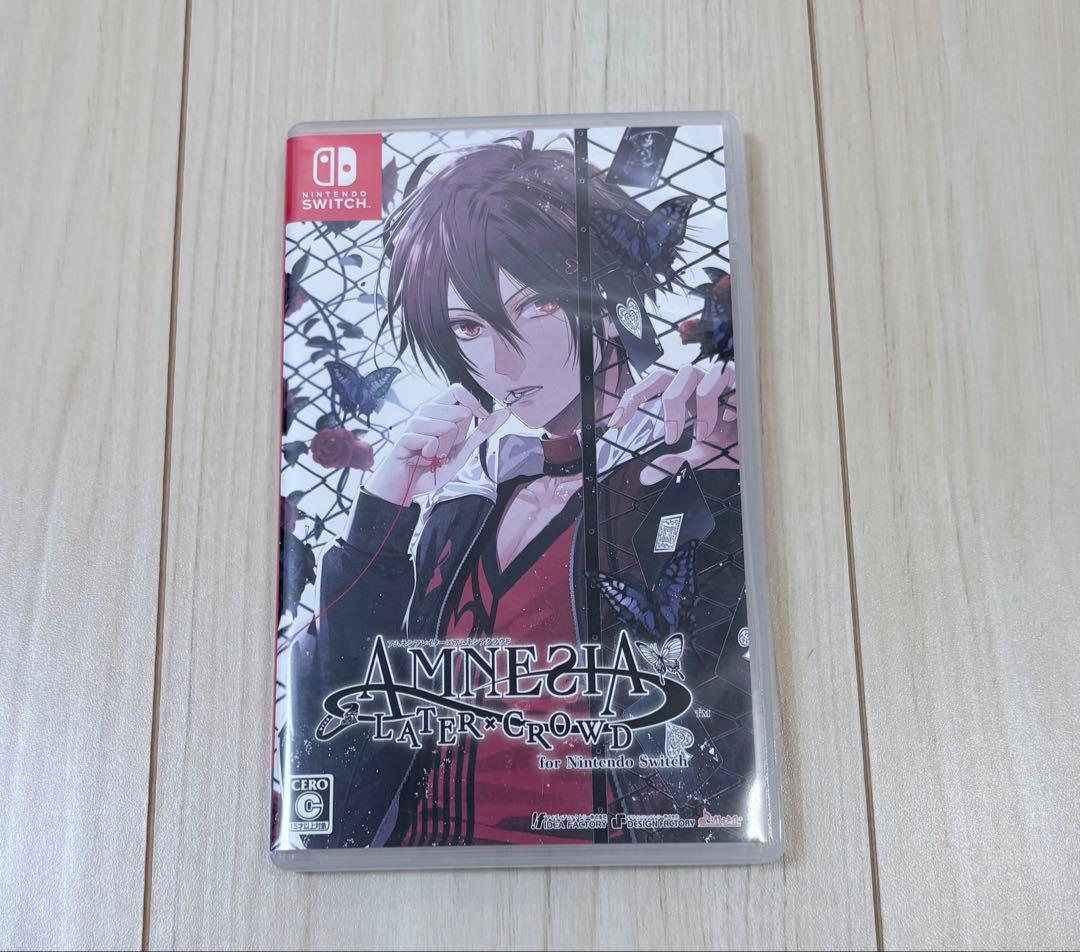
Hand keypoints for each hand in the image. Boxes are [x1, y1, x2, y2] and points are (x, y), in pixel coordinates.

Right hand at [364, 385, 509, 504]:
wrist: (405, 489)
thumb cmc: (430, 468)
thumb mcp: (461, 452)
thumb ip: (480, 433)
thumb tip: (504, 414)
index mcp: (438, 412)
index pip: (457, 389)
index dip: (473, 403)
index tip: (480, 420)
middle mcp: (425, 413)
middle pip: (458, 410)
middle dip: (460, 436)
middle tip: (445, 450)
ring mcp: (413, 424)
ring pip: (446, 426)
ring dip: (445, 448)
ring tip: (432, 456)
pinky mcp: (403, 438)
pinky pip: (429, 440)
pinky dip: (431, 454)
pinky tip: (421, 458)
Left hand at [605, 361, 736, 485]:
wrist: (766, 437)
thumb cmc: (732, 440)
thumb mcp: (701, 453)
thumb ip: (674, 462)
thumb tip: (645, 476)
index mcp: (684, 395)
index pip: (651, 385)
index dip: (631, 399)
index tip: (615, 424)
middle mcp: (697, 382)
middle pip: (668, 376)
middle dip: (668, 409)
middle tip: (672, 438)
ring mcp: (717, 378)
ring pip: (696, 378)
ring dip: (698, 411)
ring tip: (704, 435)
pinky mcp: (741, 380)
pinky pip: (728, 382)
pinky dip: (724, 404)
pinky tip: (728, 422)